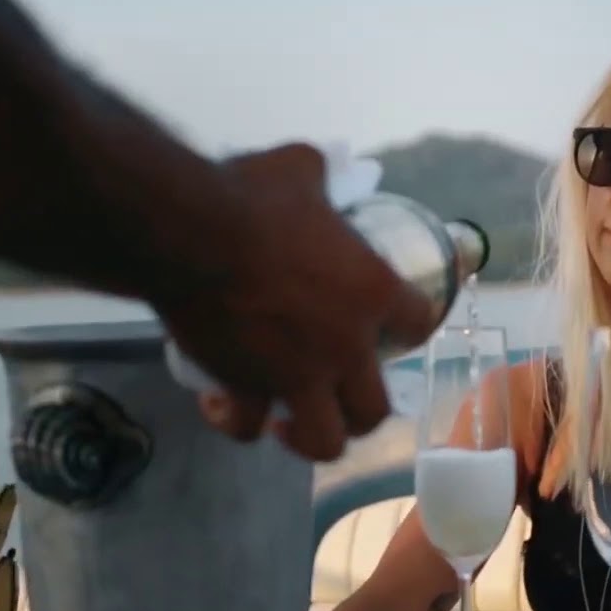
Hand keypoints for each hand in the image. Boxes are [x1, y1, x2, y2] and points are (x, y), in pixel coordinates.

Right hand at [153, 143, 437, 461]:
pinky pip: (247, 427)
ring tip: (291, 421)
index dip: (411, 325)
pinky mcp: (247, 389)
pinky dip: (237, 422)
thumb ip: (319, 177)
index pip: (419, 323)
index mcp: (371, 291)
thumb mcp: (300, 169)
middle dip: (360, 409)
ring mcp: (297, 375)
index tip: (395, 325)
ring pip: (326, 442)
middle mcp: (344, 346)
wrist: (190, 232)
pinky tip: (224, 404)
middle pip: (375, 408)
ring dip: (311, 437)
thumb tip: (313, 170)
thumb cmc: (252, 196)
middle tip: (338, 392)